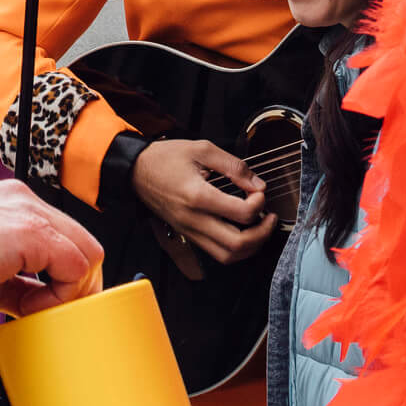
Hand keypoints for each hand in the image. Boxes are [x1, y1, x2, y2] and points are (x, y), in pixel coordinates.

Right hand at [0, 180, 104, 316]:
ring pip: (85, 252)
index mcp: (2, 203)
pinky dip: (61, 296)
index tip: (38, 304)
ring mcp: (25, 208)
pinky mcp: (31, 229)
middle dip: (70, 283)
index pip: (56, 236)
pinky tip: (29, 309)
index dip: (55, 276)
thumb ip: (9, 272)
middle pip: (78, 241)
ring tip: (33, 312)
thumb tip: (34, 298)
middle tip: (46, 312)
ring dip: (66, 291)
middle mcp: (17, 198)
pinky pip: (76, 266)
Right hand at [130, 139, 275, 263]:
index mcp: (198, 196)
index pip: (241, 213)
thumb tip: (257, 184)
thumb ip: (233, 166)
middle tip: (269, 218)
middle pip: (237, 244)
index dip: (260, 203)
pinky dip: (234, 248)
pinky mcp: (187, 234)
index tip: (260, 191)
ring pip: (227, 256)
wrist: (135, 170)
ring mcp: (189, 230)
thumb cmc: (165, 157)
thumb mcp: (202, 149)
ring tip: (259, 228)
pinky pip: (215, 253)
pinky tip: (241, 232)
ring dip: (250, 247)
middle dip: (262, 234)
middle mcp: (193, 219)